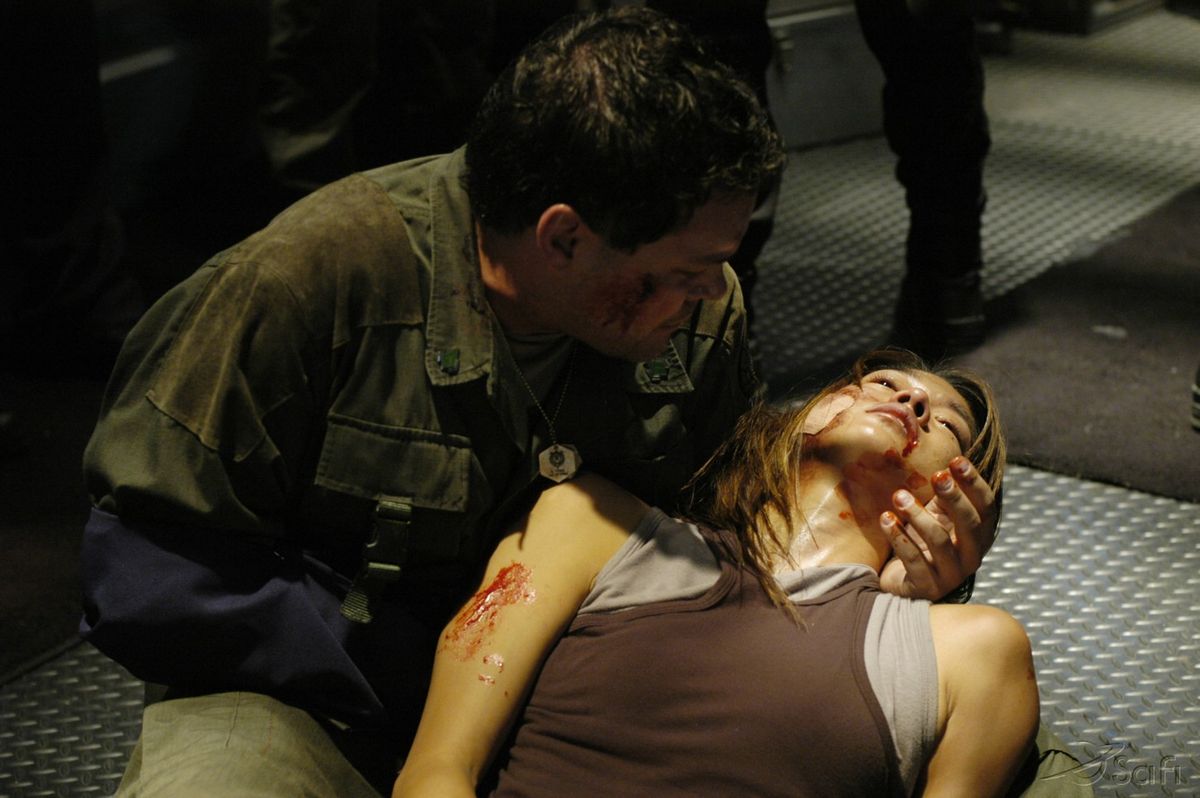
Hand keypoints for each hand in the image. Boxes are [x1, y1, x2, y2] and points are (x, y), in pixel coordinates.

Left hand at [878, 456, 996, 599]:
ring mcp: (951, 575)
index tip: (956, 460)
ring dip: (918, 515)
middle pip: (970, 524)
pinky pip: (914, 561)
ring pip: (939, 542)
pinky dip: (899, 537)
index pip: (986, 507)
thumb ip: (944, 494)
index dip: (974, 483)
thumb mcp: (935, 515)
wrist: (900, 582)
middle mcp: (971, 556)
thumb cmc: (921, 541)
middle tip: (936, 476)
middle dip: (954, 497)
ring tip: (898, 496)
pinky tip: (886, 518)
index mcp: (979, 535)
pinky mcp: (927, 587)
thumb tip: (944, 462)